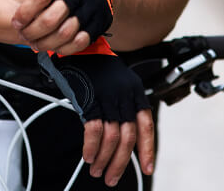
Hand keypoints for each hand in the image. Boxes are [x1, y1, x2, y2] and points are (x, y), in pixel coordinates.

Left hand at [0, 0, 112, 54]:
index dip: (25, 12)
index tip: (16, 22)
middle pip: (52, 17)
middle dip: (33, 31)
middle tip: (24, 35)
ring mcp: (92, 5)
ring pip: (66, 32)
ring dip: (46, 43)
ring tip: (35, 42)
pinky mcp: (99, 20)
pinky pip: (81, 41)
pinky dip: (64, 48)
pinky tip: (53, 46)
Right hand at [53, 54, 153, 186]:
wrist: (76, 45)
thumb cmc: (94, 64)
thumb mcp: (116, 81)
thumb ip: (121, 104)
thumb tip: (121, 137)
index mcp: (134, 90)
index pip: (145, 125)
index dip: (147, 149)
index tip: (146, 168)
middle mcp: (123, 94)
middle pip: (128, 137)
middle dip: (120, 162)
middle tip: (111, 178)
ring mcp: (106, 96)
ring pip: (111, 137)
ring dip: (104, 159)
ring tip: (97, 170)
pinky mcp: (89, 98)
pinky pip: (93, 130)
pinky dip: (91, 147)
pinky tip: (88, 156)